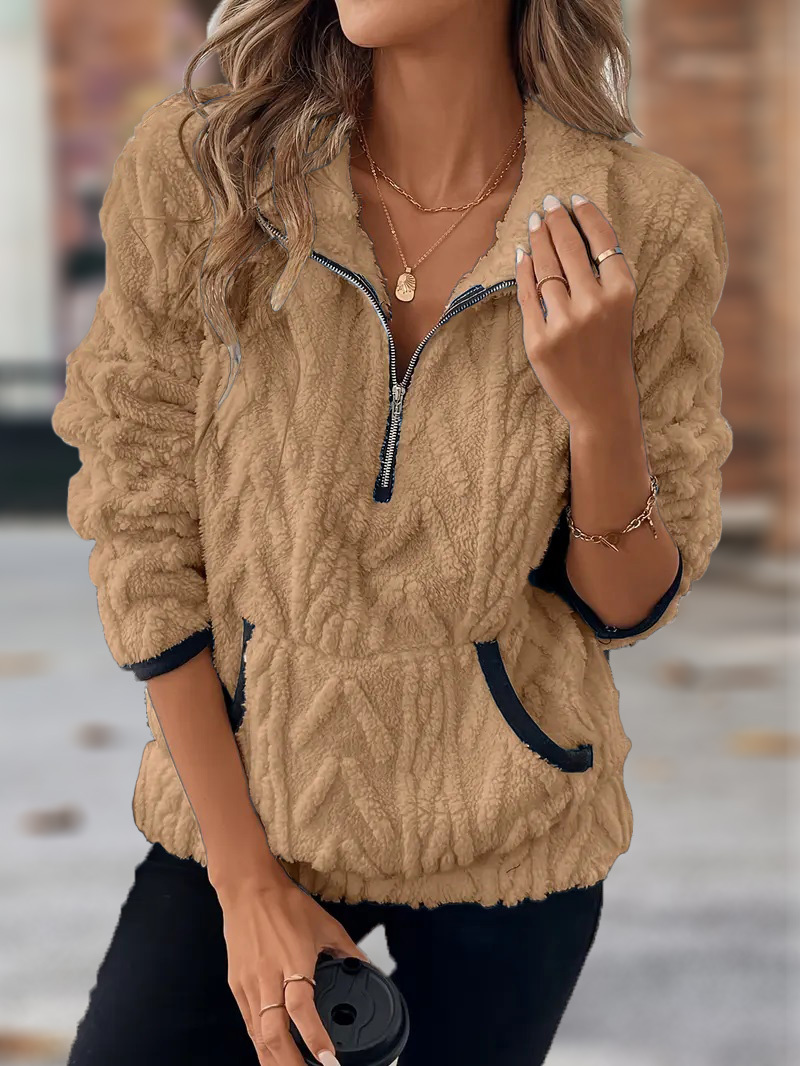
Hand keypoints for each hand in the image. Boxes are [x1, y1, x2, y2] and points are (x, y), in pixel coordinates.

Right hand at [215, 873, 370, 1065]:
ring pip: (257, 1034)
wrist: (247, 888)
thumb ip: (347, 949)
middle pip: (273, 1032)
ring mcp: (249, 984)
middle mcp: (268, 977)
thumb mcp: (325, 923)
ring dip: (272, 1059)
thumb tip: (365, 965)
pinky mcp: (236, 985)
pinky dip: (259, 1042)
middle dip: (290, 1063)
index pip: (301, 1007)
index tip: (329, 1060)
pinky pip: (248, 1022)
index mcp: (292, 961)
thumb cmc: (286, 904)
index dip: (314, 1037)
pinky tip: (270, 1054)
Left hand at [514, 193, 640, 430]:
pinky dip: (523, 270)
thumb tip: (574, 232)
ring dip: (537, 239)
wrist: (601, 403)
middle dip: (556, 219)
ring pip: (545, 266)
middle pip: (569, 247)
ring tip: (534, 224)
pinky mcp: (540, 340)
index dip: (587, 214)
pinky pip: (527, 295)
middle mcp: (594, 304)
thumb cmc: (611, 352)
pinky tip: (522, 253)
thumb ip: (604, 277)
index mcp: (622, 293)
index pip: (602, 240)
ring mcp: (564, 323)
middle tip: (547, 204)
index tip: (574, 199)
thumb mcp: (620, 311)